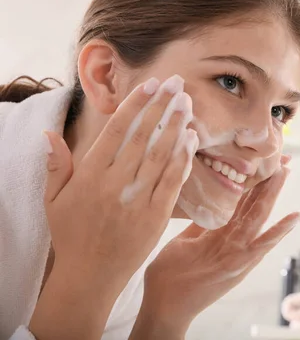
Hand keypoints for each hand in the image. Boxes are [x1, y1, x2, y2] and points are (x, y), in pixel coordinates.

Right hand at [30, 75, 197, 339]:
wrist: (91, 276)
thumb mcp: (54, 200)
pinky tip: (191, 140)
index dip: (136, 105)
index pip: (116, 131)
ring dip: (176, 127)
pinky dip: (182, 160)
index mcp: (89, 176)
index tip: (151, 85)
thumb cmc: (72, 234)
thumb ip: (56, 166)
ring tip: (187, 103)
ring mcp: (137, 201)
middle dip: (161, 107)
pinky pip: (172, 183)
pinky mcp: (156, 217)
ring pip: (160, 156)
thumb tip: (49, 134)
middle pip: (143, 137)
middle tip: (177, 83)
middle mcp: (114, 185)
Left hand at [131, 160, 299, 336]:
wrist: (163, 307)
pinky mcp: (237, 266)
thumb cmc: (169, 276)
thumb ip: (200, 224)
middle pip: (253, 204)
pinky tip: (294, 217)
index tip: (260, 161)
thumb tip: (204, 198)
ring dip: (273, 194)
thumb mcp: (184, 242)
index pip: (240, 200)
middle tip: (280, 157)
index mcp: (220, 232)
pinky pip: (261, 245)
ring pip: (259, 217)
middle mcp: (233, 240)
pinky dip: (279, 231)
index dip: (251, 180)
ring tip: (285, 172)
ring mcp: (237, 253)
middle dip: (267, 181)